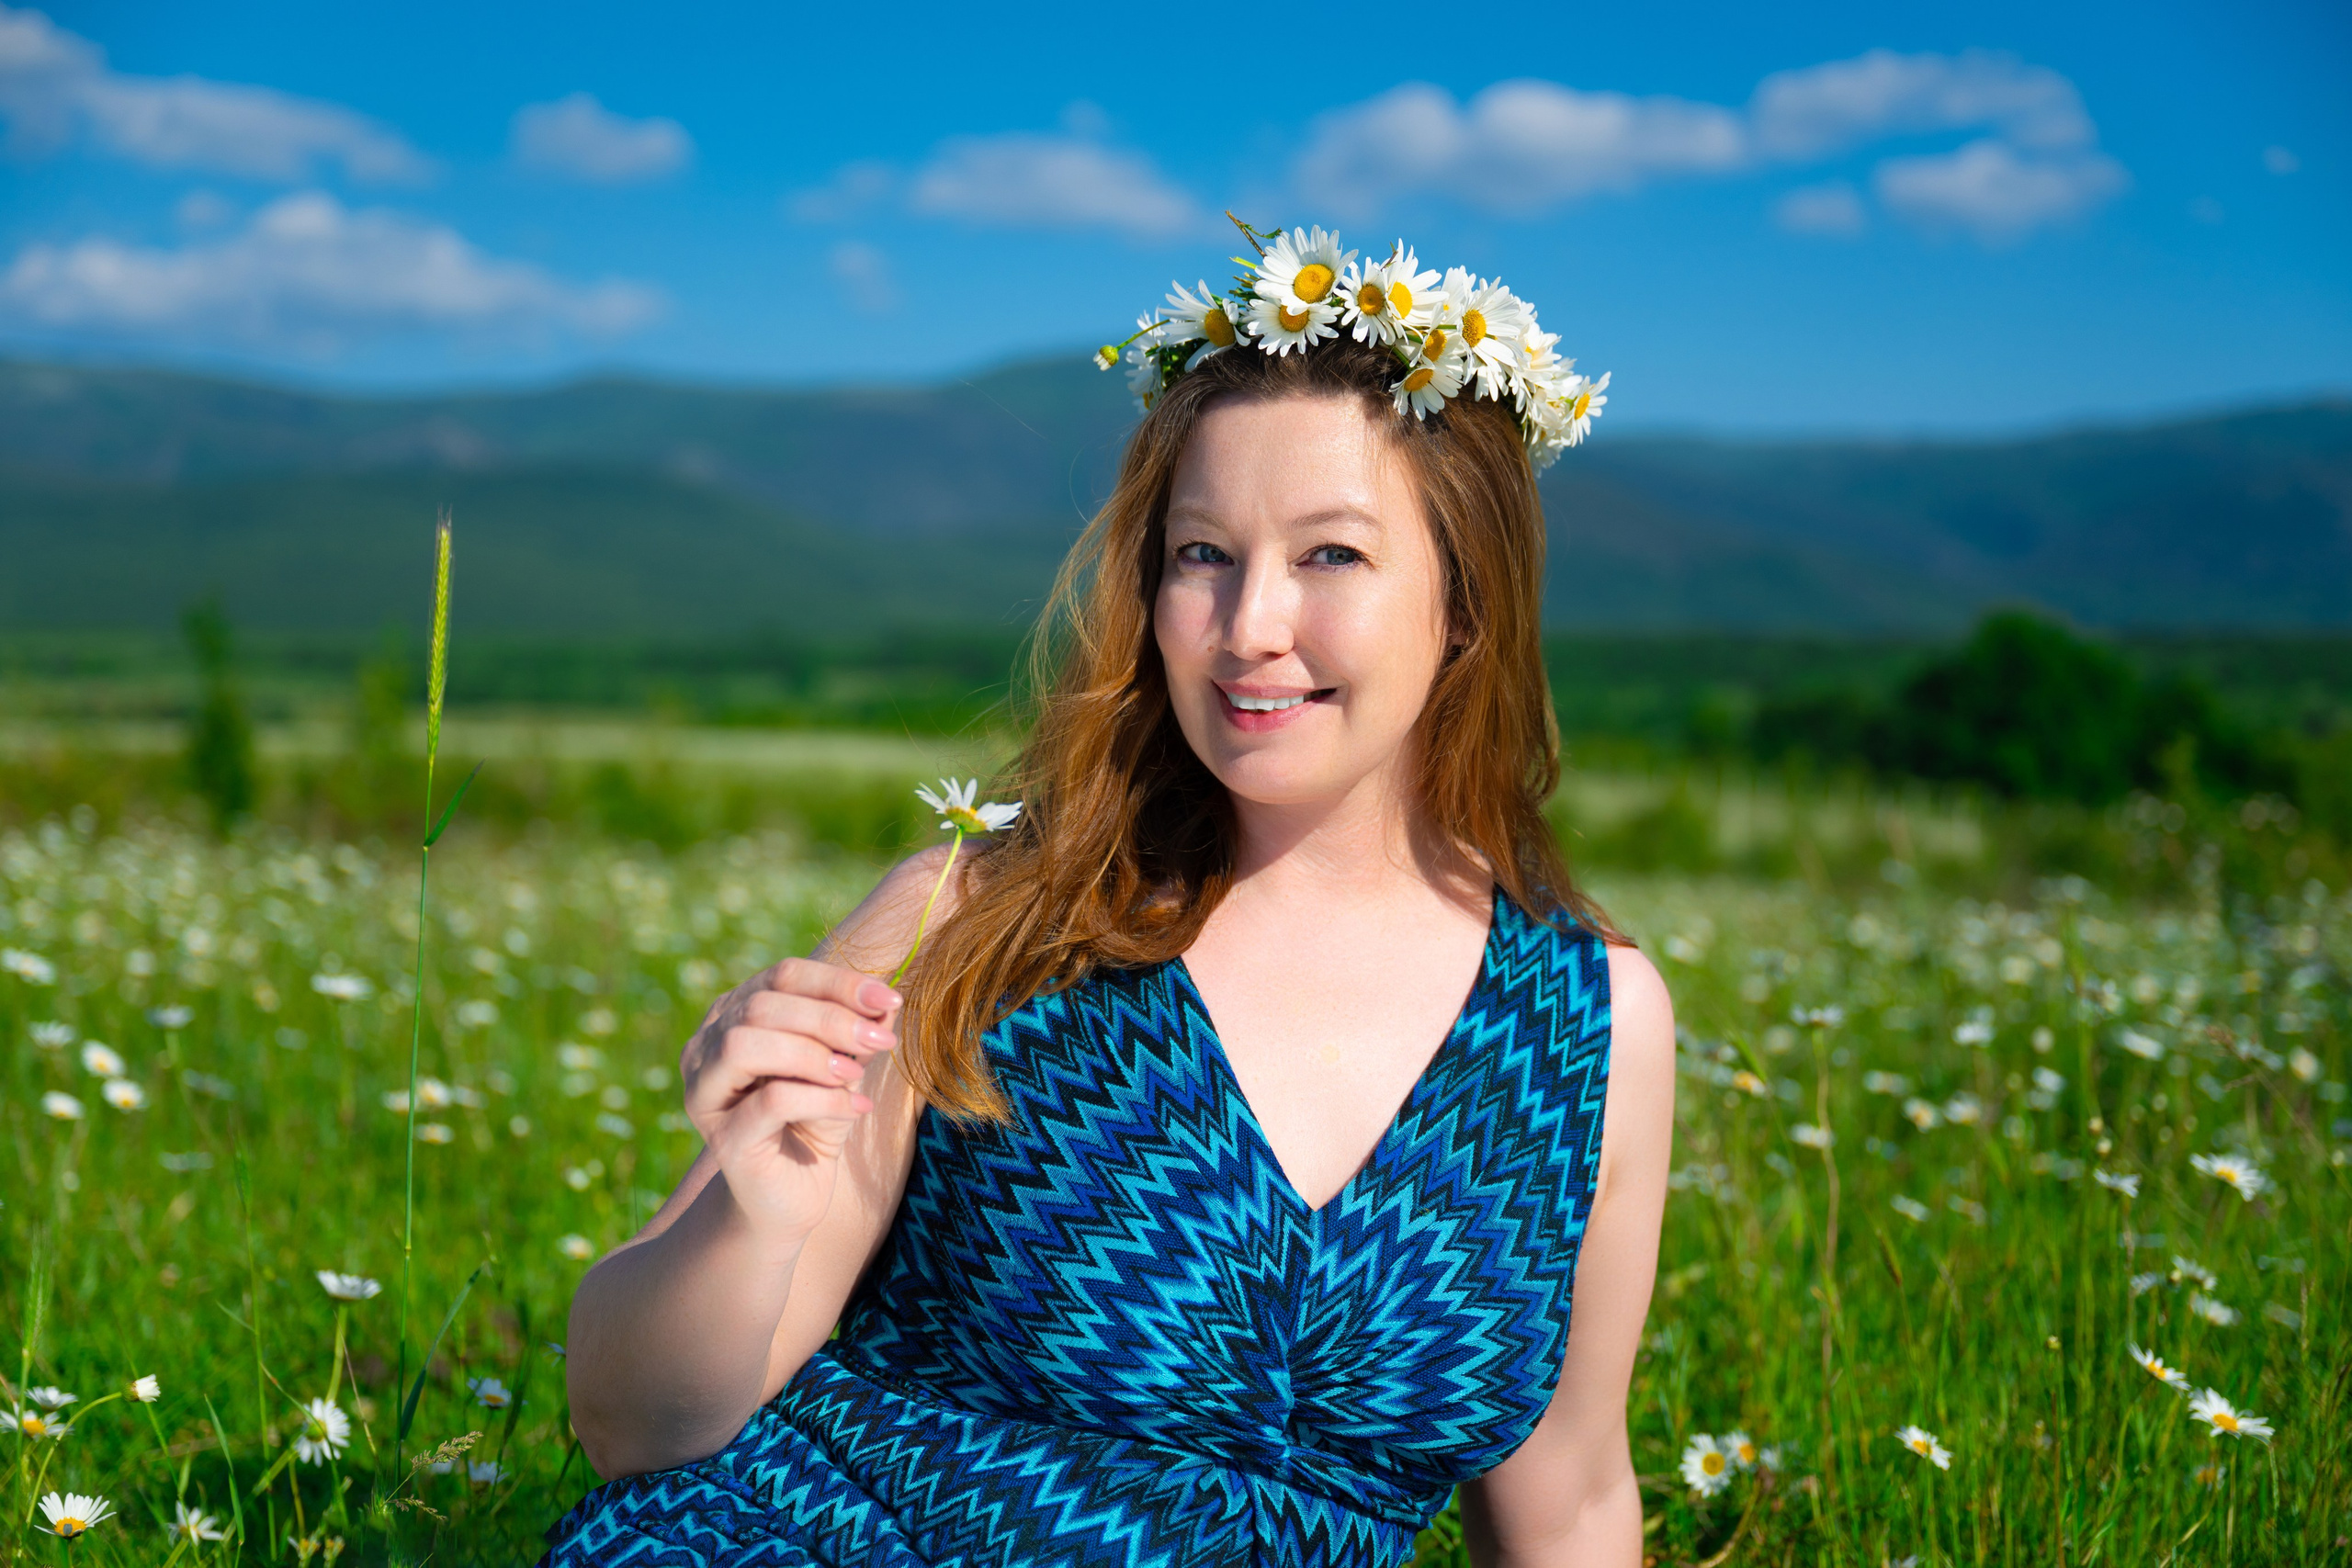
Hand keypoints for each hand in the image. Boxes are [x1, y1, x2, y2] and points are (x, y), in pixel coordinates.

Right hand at [679, 957, 899, 1246]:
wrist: (791, 1199)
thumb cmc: (815, 1122)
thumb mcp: (843, 1069)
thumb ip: (858, 1034)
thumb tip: (887, 1000)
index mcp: (733, 1016)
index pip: (782, 976)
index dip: (837, 981)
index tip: (889, 996)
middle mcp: (707, 1048)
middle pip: (762, 1005)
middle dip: (831, 1017)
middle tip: (882, 1037)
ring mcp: (706, 1094)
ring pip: (745, 1045)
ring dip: (813, 1053)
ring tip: (855, 1073)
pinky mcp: (723, 1139)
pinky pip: (769, 1101)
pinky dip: (820, 1097)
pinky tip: (853, 1107)